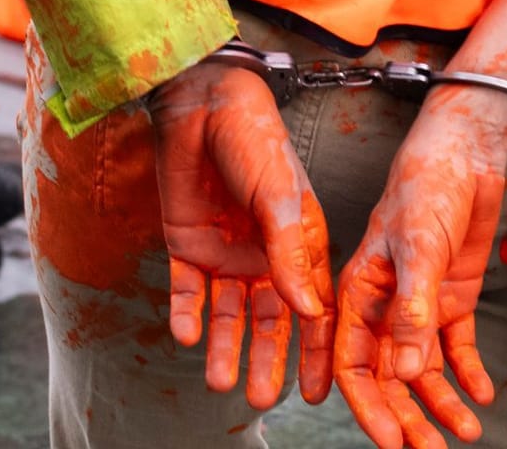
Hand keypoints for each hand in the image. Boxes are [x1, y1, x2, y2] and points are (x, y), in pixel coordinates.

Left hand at [147, 59, 335, 409]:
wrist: (201, 106)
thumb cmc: (254, 140)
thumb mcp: (280, 198)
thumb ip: (290, 254)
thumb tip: (307, 311)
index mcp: (299, 246)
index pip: (313, 308)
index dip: (318, 350)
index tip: (320, 391)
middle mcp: (265, 257)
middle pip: (269, 321)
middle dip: (267, 361)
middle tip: (263, 399)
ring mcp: (226, 253)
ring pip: (228, 315)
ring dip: (225, 348)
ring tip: (221, 384)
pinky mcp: (188, 246)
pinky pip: (187, 291)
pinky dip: (187, 315)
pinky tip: (187, 336)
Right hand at [334, 85, 506, 448]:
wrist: (466, 155)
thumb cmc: (427, 188)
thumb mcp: (418, 247)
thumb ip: (411, 310)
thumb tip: (403, 372)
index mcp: (358, 291)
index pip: (354, 360)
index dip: (369, 404)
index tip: (390, 440)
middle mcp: (383, 305)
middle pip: (388, 375)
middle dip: (407, 416)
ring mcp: (418, 304)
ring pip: (422, 368)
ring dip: (440, 402)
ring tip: (464, 432)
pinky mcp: (451, 298)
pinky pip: (456, 348)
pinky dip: (468, 373)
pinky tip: (481, 395)